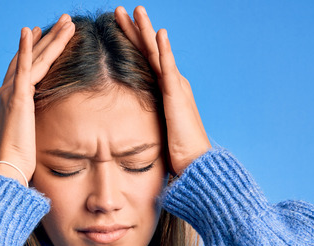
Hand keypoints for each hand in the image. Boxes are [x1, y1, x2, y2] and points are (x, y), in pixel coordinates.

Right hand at [0, 15, 75, 185]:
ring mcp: (10, 93)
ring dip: (50, 38)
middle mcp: (7, 92)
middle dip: (47, 38)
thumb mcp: (29, 139)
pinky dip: (26, 48)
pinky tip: (30, 30)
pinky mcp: (16, 97)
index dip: (33, 50)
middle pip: (31, 57)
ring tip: (66, 21)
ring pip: (34, 58)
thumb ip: (34, 128)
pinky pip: (23, 67)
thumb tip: (42, 132)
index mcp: (10, 102)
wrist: (8, 169)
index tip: (41, 35)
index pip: (24, 69)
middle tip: (62, 21)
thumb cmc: (19, 162)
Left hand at [114, 5, 211, 175]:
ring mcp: (176, 87)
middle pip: (149, 50)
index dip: (131, 42)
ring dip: (147, 30)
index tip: (117, 26)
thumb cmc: (177, 152)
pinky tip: (159, 34)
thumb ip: (143, 120)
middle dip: (135, 28)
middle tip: (120, 10)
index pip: (144, 60)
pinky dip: (164, 50)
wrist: (195, 163)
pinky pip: (168, 69)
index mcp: (165, 90)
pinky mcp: (177, 96)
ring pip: (157, 52)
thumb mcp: (155, 130)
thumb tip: (122, 124)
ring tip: (137, 10)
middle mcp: (172, 83)